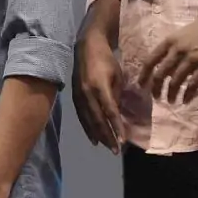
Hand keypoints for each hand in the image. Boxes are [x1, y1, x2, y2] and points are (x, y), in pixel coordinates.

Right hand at [72, 29, 127, 152]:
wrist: (86, 47)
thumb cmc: (106, 59)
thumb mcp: (118, 75)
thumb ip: (116, 95)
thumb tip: (117, 113)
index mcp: (100, 87)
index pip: (110, 112)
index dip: (116, 127)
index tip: (123, 140)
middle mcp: (87, 94)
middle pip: (98, 120)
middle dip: (107, 136)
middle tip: (115, 150)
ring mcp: (79, 96)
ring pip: (88, 121)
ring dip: (98, 135)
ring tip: (106, 146)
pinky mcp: (74, 97)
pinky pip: (81, 117)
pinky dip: (88, 129)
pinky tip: (93, 138)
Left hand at [138, 2, 197, 105]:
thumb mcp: (183, 33)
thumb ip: (173, 47)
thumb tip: (166, 64)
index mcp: (170, 41)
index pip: (150, 60)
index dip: (143, 75)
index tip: (141, 85)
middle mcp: (178, 50)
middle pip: (160, 74)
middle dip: (155, 88)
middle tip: (156, 97)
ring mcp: (192, 58)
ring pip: (175, 81)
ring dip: (171, 94)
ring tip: (171, 101)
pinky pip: (193, 84)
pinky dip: (187, 94)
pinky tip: (186, 100)